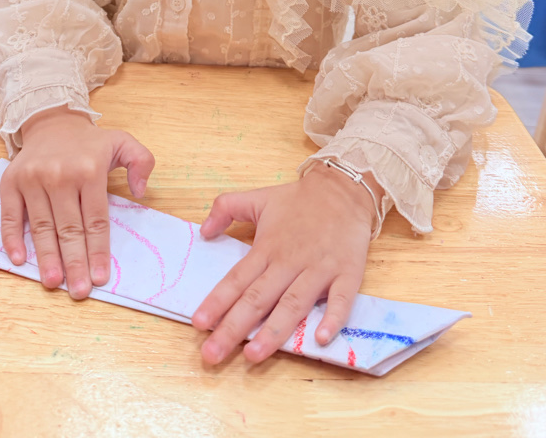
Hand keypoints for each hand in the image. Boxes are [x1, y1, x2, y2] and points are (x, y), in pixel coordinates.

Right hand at [0, 108, 154, 299]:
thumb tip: (141, 191)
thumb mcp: (123, 142)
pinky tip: (20, 260)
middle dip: (75, 262)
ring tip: (54, 283)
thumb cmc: (89, 142)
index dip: (98, 251)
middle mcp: (60, 175)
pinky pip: (11, 215)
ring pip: (41, 226)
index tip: (101, 277)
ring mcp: (33, 179)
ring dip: (47, 257)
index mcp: (89, 169)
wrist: (52, 121)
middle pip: (69, 228)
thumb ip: (142, 162)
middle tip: (79, 291)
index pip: (96, 219)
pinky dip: (12, 238)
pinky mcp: (11, 182)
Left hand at [192, 162, 378, 364]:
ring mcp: (319, 269)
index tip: (198, 324)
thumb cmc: (299, 200)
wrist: (344, 189)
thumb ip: (226, 208)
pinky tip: (320, 339)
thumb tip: (203, 231)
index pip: (237, 279)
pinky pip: (340, 299)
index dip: (217, 302)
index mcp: (267, 247)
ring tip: (253, 355)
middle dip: (233, 328)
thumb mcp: (258, 197)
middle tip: (212, 355)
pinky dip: (333, 318)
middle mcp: (289, 262)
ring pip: (293, 304)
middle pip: (257, 299)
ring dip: (273, 331)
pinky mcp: (347, 273)